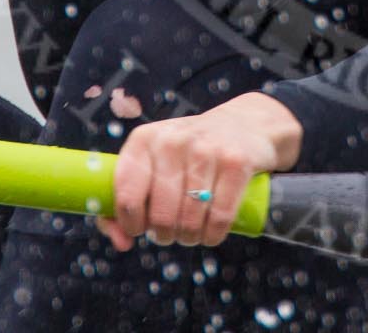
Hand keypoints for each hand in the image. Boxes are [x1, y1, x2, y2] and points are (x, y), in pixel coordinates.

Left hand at [97, 92, 302, 250]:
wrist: (244, 124)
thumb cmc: (187, 155)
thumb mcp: (153, 164)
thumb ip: (125, 202)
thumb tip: (123, 242)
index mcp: (144, 139)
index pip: (127, 193)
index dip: (130, 222)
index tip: (139, 228)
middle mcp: (173, 140)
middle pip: (160, 214)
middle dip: (163, 234)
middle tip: (169, 232)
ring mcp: (207, 149)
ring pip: (189, 220)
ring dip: (188, 237)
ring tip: (190, 232)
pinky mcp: (236, 162)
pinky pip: (219, 218)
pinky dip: (213, 235)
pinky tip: (210, 233)